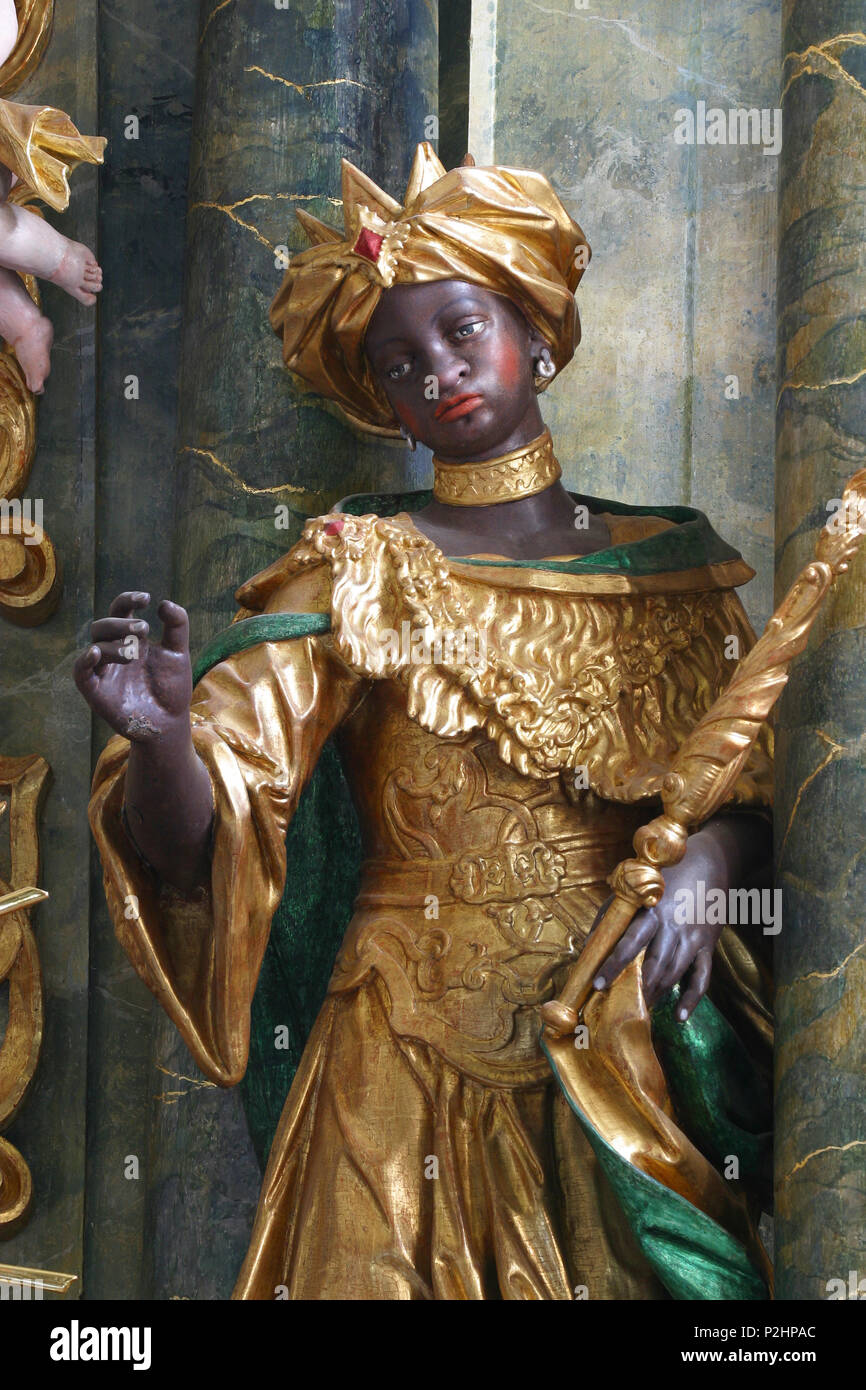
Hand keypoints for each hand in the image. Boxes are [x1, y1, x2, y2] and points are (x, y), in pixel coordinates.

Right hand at [73, 592, 191, 741]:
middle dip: (121, 623)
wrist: (170, 722)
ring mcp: (103, 670)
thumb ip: (177, 627)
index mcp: (131, 638)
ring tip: (134, 653)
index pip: (121, 611)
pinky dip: (84, 661)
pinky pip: (80, 672)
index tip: (146, 598)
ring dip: (113, 644)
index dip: (128, 599)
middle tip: (144, 629)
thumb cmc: (171, 687)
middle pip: (103, 626)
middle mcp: (113, 651)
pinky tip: (95, 654)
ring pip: (95, 646)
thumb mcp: (178, 654)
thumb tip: (165, 603)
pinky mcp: (95, 691)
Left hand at [590, 822, 738, 1021]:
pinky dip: (691, 999)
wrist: (710, 863)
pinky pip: (702, 978)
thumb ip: (611, 915)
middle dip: (637, 988)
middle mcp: (673, 925)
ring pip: (674, 973)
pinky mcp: (708, 945)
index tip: (597, 984)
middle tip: (622, 1007)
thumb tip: (588, 947)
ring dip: (656, 994)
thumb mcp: (634, 889)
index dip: (613, 964)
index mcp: (652, 910)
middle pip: (654, 964)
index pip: (629, 942)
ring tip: (641, 1009)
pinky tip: (680, 1017)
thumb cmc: (663, 878)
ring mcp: (693, 937)